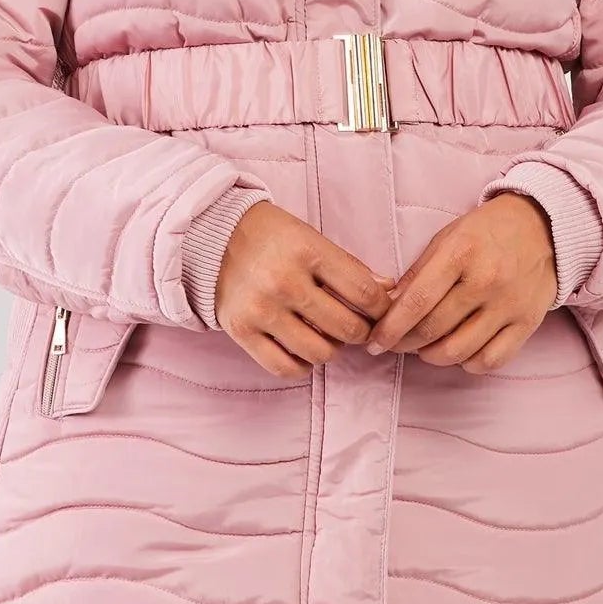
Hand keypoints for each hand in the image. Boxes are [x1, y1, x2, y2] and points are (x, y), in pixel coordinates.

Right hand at [215, 201, 398, 377]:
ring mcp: (262, 309)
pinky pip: (285, 367)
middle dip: (360, 332)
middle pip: (346, 328)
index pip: (364, 293)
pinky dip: (301, 365)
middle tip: (356, 326)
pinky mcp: (241, 331)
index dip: (381, 309)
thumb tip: (389, 291)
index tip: (380, 311)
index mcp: (307, 251)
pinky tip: (302, 349)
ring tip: (326, 335)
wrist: (213, 236)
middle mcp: (284, 281)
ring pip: (319, 353)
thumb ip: (350, 266)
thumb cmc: (272, 237)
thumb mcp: (312, 238)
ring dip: (331, 349)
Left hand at [363, 194, 557, 372]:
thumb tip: (389, 308)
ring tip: (424, 348)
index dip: (390, 328)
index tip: (374, 342)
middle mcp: (487, 280)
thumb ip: (418, 272)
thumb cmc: (486, 231)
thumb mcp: (447, 238)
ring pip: (459, 351)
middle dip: (405, 344)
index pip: (417, 301)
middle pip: (433, 329)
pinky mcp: (528, 322)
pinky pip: (491, 360)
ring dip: (432, 356)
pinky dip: (468, 363)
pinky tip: (459, 352)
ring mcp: (509, 304)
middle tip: (396, 344)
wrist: (543, 226)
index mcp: (461, 253)